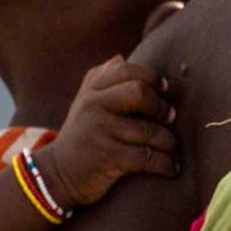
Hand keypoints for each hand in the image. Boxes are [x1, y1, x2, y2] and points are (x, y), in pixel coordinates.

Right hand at [35, 58, 178, 207]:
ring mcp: (100, 131)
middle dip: (161, 106)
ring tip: (172, 148)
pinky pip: (147, 157)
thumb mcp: (84, 102)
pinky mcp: (108, 158)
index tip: (165, 88)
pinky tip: (170, 168)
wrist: (58, 174)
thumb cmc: (81, 134)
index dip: (150, 76)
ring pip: (149, 130)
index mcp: (92, 90)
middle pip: (138, 92)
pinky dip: (165, 164)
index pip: (125, 70)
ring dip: (169, 141)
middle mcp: (94, 106)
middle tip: (170, 117)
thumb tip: (120, 57)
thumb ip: (101, 78)